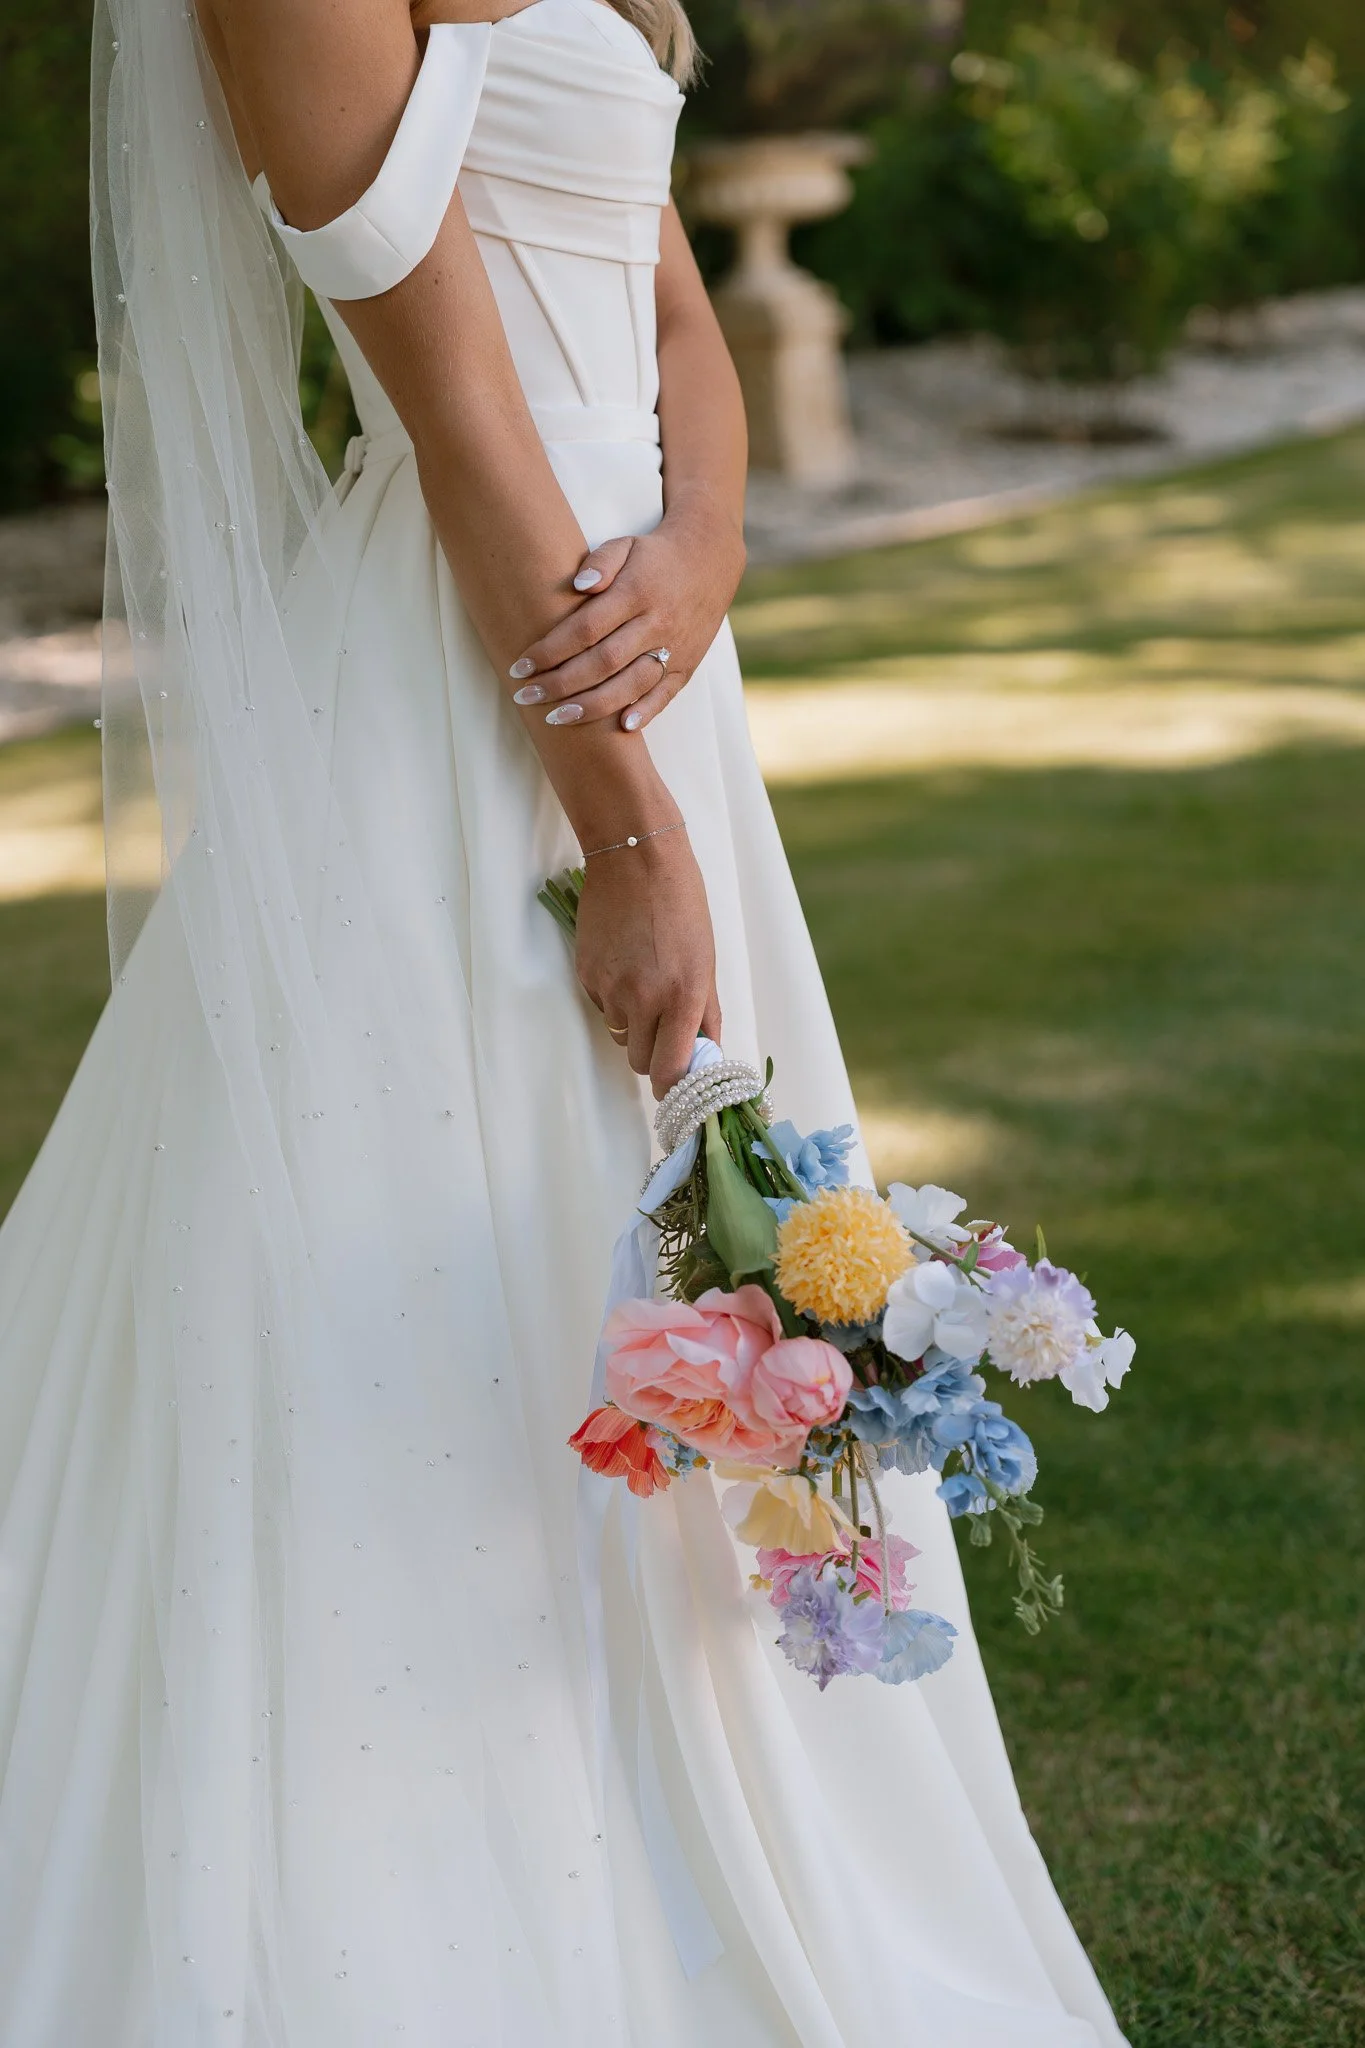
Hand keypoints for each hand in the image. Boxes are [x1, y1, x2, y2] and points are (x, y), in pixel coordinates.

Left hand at [506, 496, 744, 732]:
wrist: (710, 560)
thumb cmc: (654, 556)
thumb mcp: (625, 546)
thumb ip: (599, 562)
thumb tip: (578, 586)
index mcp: (636, 592)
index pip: (586, 628)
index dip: (550, 650)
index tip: (520, 666)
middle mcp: (657, 623)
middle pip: (603, 662)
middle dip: (560, 684)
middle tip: (526, 697)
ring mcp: (675, 648)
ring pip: (631, 685)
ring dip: (593, 706)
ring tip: (557, 719)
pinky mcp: (687, 665)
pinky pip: (665, 694)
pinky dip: (644, 712)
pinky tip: (619, 728)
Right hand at [573, 827, 721, 1096]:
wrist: (636, 859)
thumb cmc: (682, 905)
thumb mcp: (707, 960)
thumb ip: (706, 1013)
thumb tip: (707, 1052)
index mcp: (683, 997)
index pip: (671, 1071)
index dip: (671, 1086)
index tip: (673, 1086)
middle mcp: (644, 1000)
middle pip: (640, 1061)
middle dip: (653, 1053)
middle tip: (663, 1029)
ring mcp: (611, 989)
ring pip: (621, 1034)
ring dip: (633, 1023)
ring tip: (644, 982)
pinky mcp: (586, 975)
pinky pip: (602, 1006)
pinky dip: (613, 998)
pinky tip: (624, 964)